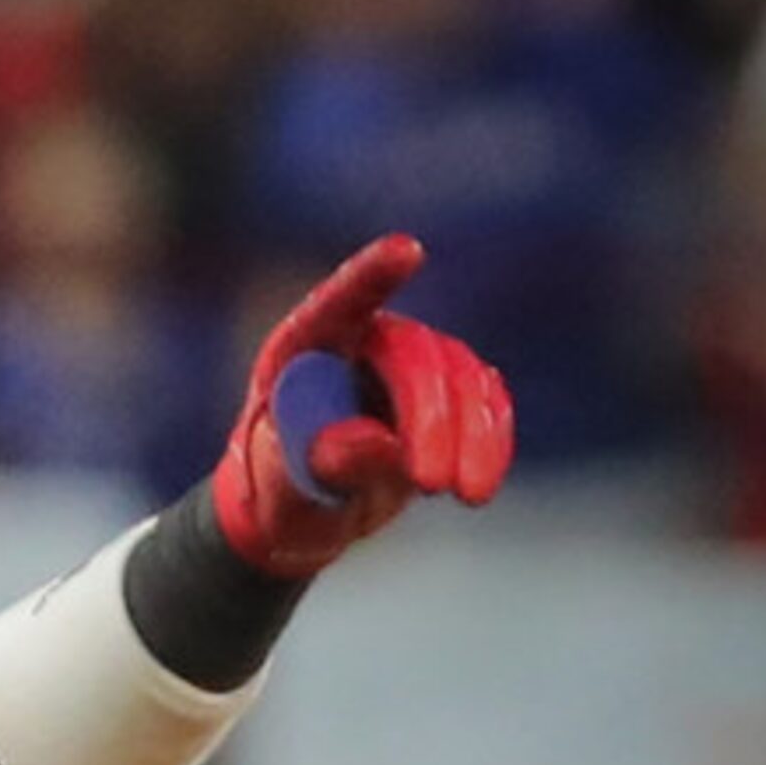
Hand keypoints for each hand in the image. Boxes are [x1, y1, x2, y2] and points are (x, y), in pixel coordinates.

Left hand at [211, 234, 514, 579]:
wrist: (302, 514)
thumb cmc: (274, 495)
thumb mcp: (281, 491)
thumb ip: (318, 466)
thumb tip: (380, 442)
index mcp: (302, 351)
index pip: (337, 303)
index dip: (371, 275)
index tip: (407, 251)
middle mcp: (360, 342)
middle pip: (412, 354)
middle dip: (430, 417)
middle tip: (429, 483)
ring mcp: (409, 364)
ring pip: (462, 376)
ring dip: (472, 436)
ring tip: (465, 497)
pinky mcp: (449, 393)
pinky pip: (486, 402)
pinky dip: (491, 442)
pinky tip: (480, 487)